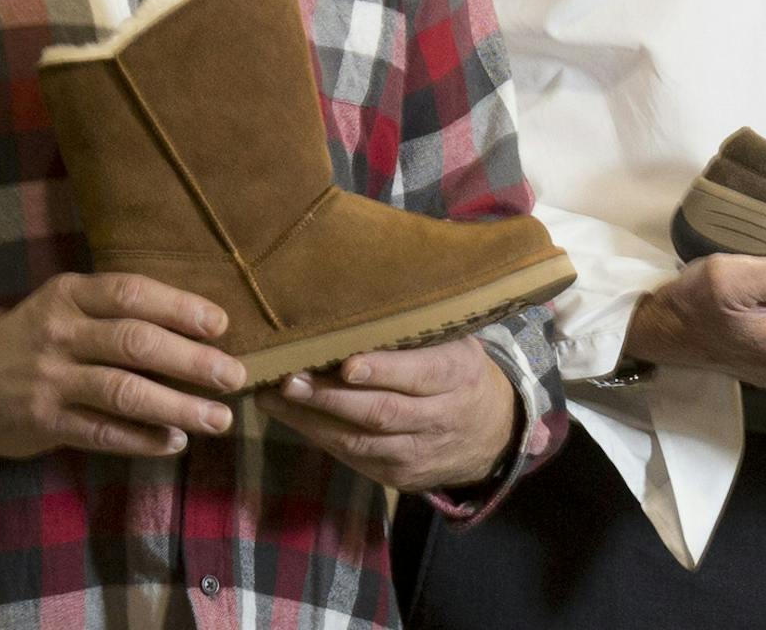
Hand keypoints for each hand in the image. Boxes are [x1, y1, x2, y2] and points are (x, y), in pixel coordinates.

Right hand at [0, 273, 244, 459]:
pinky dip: (142, 439)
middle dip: (192, 361)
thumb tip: (201, 327)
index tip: (222, 325)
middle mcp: (60, 332)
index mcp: (72, 294)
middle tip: (235, 378)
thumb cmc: (39, 337)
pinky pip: (101, 432)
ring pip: (124, 392)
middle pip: (136, 343)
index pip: (132, 294)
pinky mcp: (42, 422)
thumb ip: (120, 311)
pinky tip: (174, 443)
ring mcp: (49, 379)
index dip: (180, 307)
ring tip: (219, 419)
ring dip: (177, 407)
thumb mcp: (68, 306)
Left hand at [254, 338, 516, 491]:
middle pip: (382, 412)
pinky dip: (319, 437)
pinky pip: (353, 458)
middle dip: (331, 398)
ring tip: (273, 398)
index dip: (384, 370)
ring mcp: (417, 452)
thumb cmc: (458, 371)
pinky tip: (290, 416)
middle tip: (289, 379)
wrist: (491, 434)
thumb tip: (360, 289)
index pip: (421, 374)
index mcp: (458, 374)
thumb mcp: (455, 341)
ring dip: (312, 420)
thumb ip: (418, 326)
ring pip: (360, 441)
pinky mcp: (397, 476)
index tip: (346, 363)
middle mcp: (440, 417)